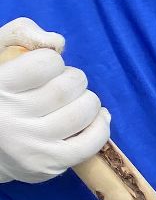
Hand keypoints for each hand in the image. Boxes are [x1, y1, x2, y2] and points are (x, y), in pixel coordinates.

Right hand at [0, 19, 110, 184]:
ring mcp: (30, 144)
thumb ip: (19, 34)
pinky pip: (90, 143)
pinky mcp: (47, 165)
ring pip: (82, 112)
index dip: (53, 61)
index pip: (45, 63)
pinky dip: (101, 126)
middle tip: (66, 85)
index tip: (46, 69)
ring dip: (89, 101)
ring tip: (77, 101)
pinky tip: (96, 118)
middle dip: (75, 80)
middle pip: (67, 87)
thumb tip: (57, 41)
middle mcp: (10, 117)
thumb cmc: (0, 94)